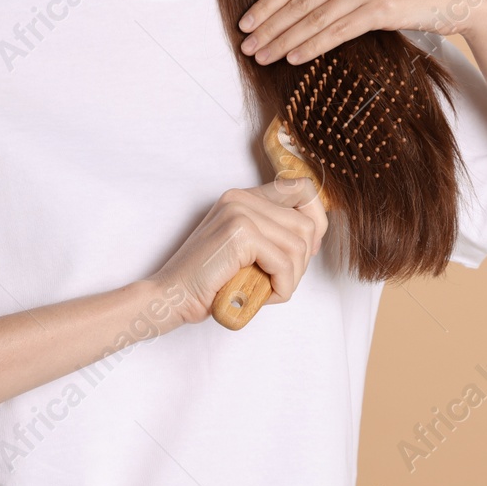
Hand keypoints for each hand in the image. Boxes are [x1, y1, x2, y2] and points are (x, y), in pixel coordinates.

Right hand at [148, 177, 328, 324]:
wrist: (170, 297)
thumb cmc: (209, 281)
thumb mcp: (246, 250)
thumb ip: (272, 235)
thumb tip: (315, 237)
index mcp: (244, 197)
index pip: (301, 189)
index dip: (316, 219)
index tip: (306, 249)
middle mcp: (242, 198)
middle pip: (307, 223)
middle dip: (303, 260)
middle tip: (281, 281)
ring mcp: (240, 212)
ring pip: (299, 245)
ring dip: (292, 277)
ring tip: (269, 290)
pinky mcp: (241, 233)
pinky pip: (285, 262)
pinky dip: (283, 286)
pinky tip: (264, 295)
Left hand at [237, 0, 486, 63]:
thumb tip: (311, 7)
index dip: (268, 3)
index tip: (246, 22)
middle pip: (300, 0)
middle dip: (269, 25)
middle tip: (246, 45)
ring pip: (315, 17)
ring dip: (284, 39)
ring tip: (262, 56)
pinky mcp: (383, 7)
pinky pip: (338, 30)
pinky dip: (312, 45)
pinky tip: (294, 57)